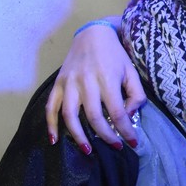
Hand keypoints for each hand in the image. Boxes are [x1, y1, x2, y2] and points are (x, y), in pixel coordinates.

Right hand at [45, 19, 145, 151]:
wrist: (93, 35)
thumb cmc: (116, 56)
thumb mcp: (132, 72)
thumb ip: (136, 95)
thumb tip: (128, 117)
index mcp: (107, 79)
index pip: (118, 112)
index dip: (126, 130)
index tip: (133, 142)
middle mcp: (86, 82)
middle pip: (94, 117)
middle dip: (106, 136)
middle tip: (116, 147)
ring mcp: (69, 83)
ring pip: (70, 115)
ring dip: (78, 135)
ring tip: (88, 150)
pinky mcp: (58, 84)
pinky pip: (50, 107)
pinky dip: (50, 124)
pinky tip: (54, 139)